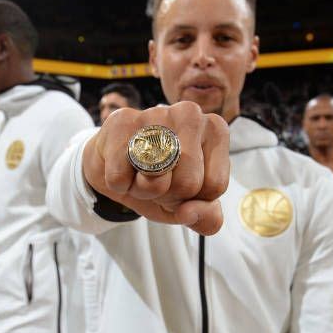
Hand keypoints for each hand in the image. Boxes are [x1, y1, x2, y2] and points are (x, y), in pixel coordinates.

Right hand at [83, 101, 228, 235]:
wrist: (117, 166)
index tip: (180, 184)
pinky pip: (121, 178)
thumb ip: (207, 218)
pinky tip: (123, 167)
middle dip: (168, 196)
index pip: (214, 186)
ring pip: (155, 183)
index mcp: (216, 131)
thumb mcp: (189, 205)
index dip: (192, 198)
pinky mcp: (122, 121)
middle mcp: (190, 114)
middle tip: (158, 180)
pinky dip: (119, 185)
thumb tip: (188, 212)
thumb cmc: (160, 181)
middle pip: (188, 184)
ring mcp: (155, 114)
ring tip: (140, 174)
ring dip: (143, 191)